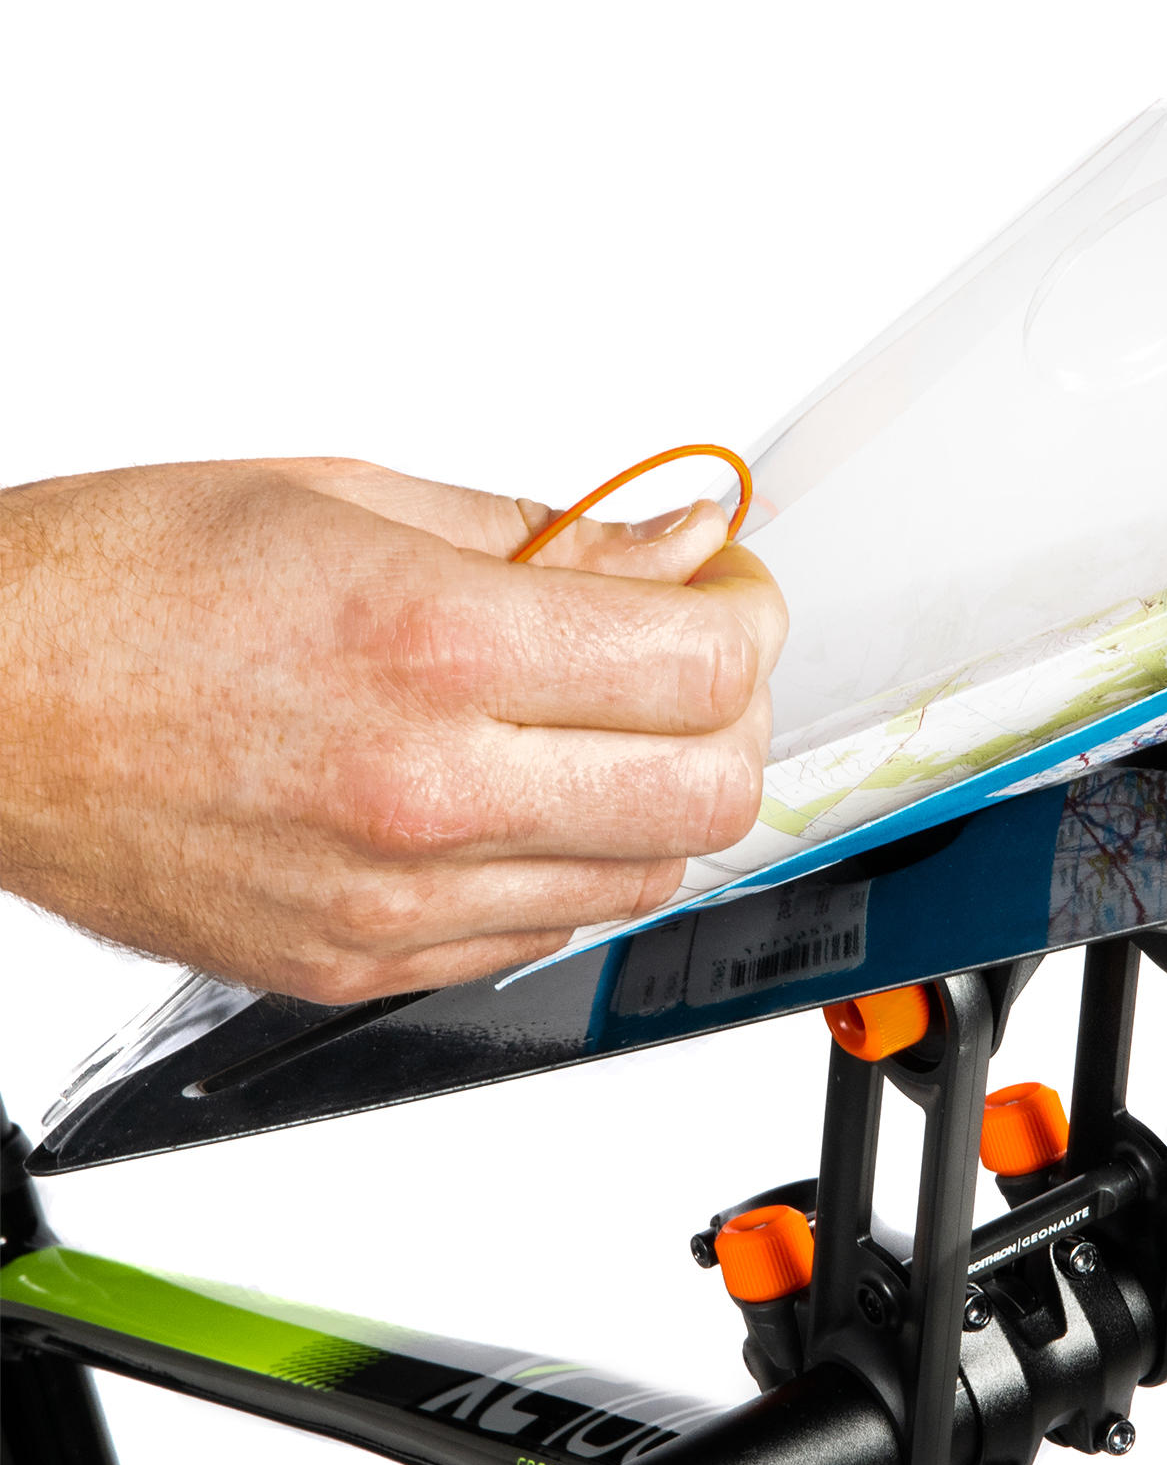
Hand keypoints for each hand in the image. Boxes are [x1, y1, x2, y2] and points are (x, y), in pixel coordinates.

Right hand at [0, 459, 784, 1001]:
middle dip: (735, 716)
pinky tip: (518, 796)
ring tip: (599, 727)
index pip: (704, 665)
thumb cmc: (120, 587)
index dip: (749, 621)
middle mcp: (429, 791)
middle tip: (693, 663)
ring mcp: (400, 900)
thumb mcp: (348, 499)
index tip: (729, 595)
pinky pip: (547, 932)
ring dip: (661, 796)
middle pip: (710, 791)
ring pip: (648, 877)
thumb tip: (681, 545)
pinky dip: (571, 864)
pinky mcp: (364, 964)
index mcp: (431, 647)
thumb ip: (552, 536)